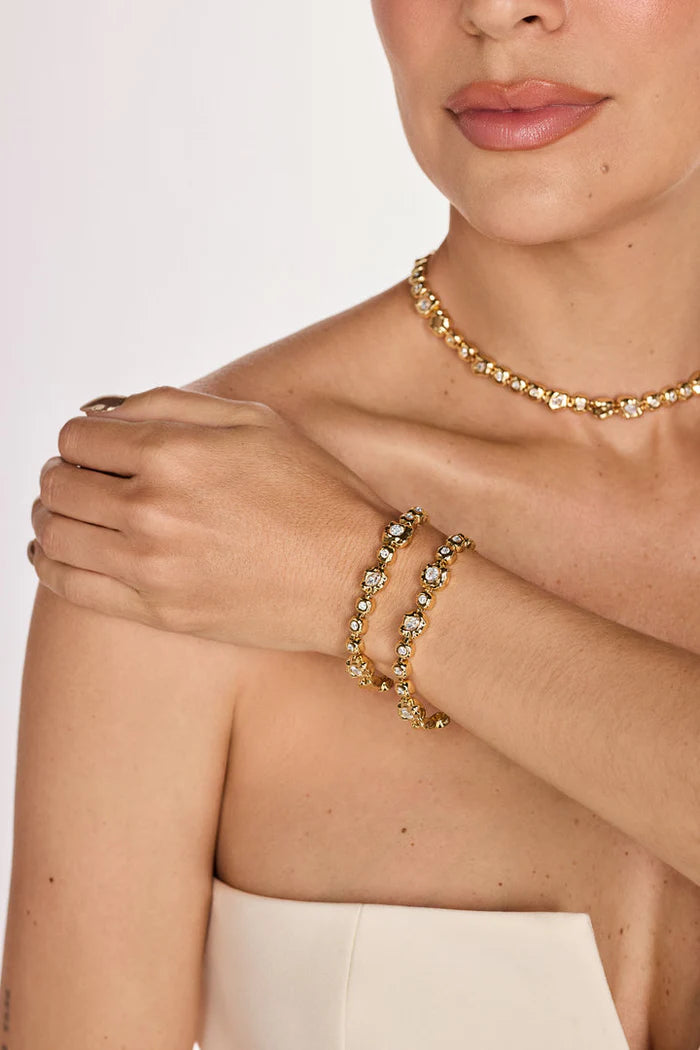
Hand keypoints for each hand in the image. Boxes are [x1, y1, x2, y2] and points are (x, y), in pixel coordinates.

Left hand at [28, 385, 392, 653]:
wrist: (356, 575)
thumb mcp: (255, 422)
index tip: (96, 449)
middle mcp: (153, 509)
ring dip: (51, 517)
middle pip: (57, 485)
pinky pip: (70, 585)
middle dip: (63, 475)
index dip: (80, 439)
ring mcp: (152, 566)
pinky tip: (57, 552)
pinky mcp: (159, 612)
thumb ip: (171, 404)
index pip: (76, 438)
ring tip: (70, 513)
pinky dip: (50, 563)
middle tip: (83, 478)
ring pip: (54, 534)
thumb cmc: (316, 494)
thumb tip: (103, 413)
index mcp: (175, 453)